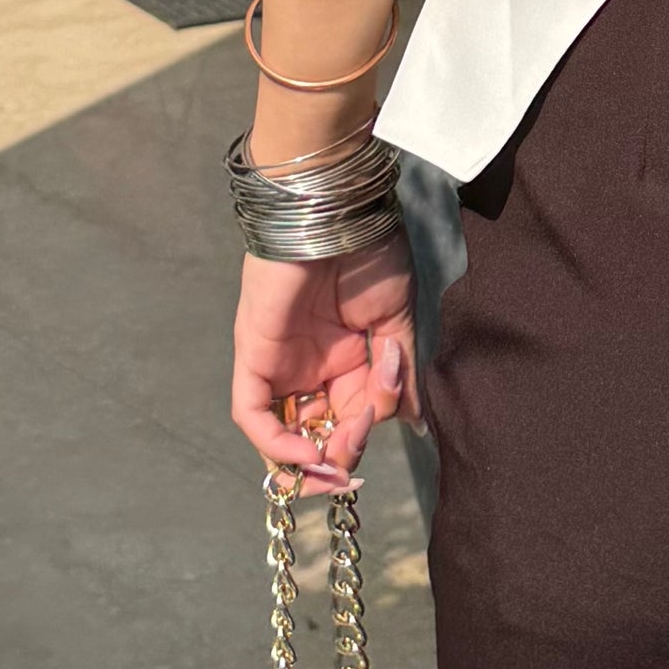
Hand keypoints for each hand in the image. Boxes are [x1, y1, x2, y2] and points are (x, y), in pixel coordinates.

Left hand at [231, 236, 419, 493]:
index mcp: (344, 357)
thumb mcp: (396, 319)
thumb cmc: (371, 254)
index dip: (363, 435)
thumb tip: (415, 422)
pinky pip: (253, 414)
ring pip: (284, 431)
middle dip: (339, 451)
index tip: (385, 430)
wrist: (338, 213)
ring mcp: (279, 362)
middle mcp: (309, 365)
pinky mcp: (255, 355)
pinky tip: (308, 453)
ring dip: (311, 456)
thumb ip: (399, 375)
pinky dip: (276, 443)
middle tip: (358, 447)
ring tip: (337, 455)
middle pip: (317, 431)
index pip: (349, 416)